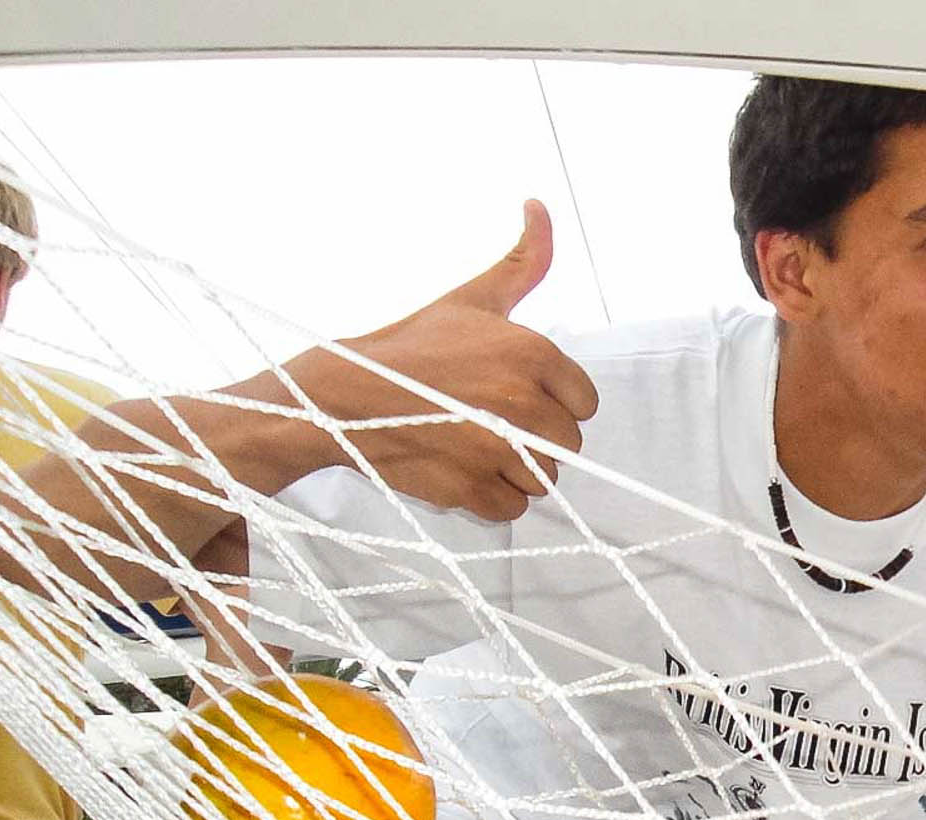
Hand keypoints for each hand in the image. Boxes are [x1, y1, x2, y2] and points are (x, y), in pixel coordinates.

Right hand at [286, 200, 601, 522]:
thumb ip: (523, 263)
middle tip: (486, 417)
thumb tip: (540, 206)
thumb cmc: (411, 346)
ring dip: (515, 468)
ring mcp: (500, 449)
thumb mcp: (471, 299)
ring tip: (471, 440)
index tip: (512, 392)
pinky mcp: (475, 488)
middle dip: (536, 436)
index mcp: (532, 353)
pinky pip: (514, 506)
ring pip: (544, 477)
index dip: (552, 400)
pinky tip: (460, 466)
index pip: (584, 401)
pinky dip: (491, 495)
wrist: (341, 395)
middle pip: (568, 443)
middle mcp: (524, 401)